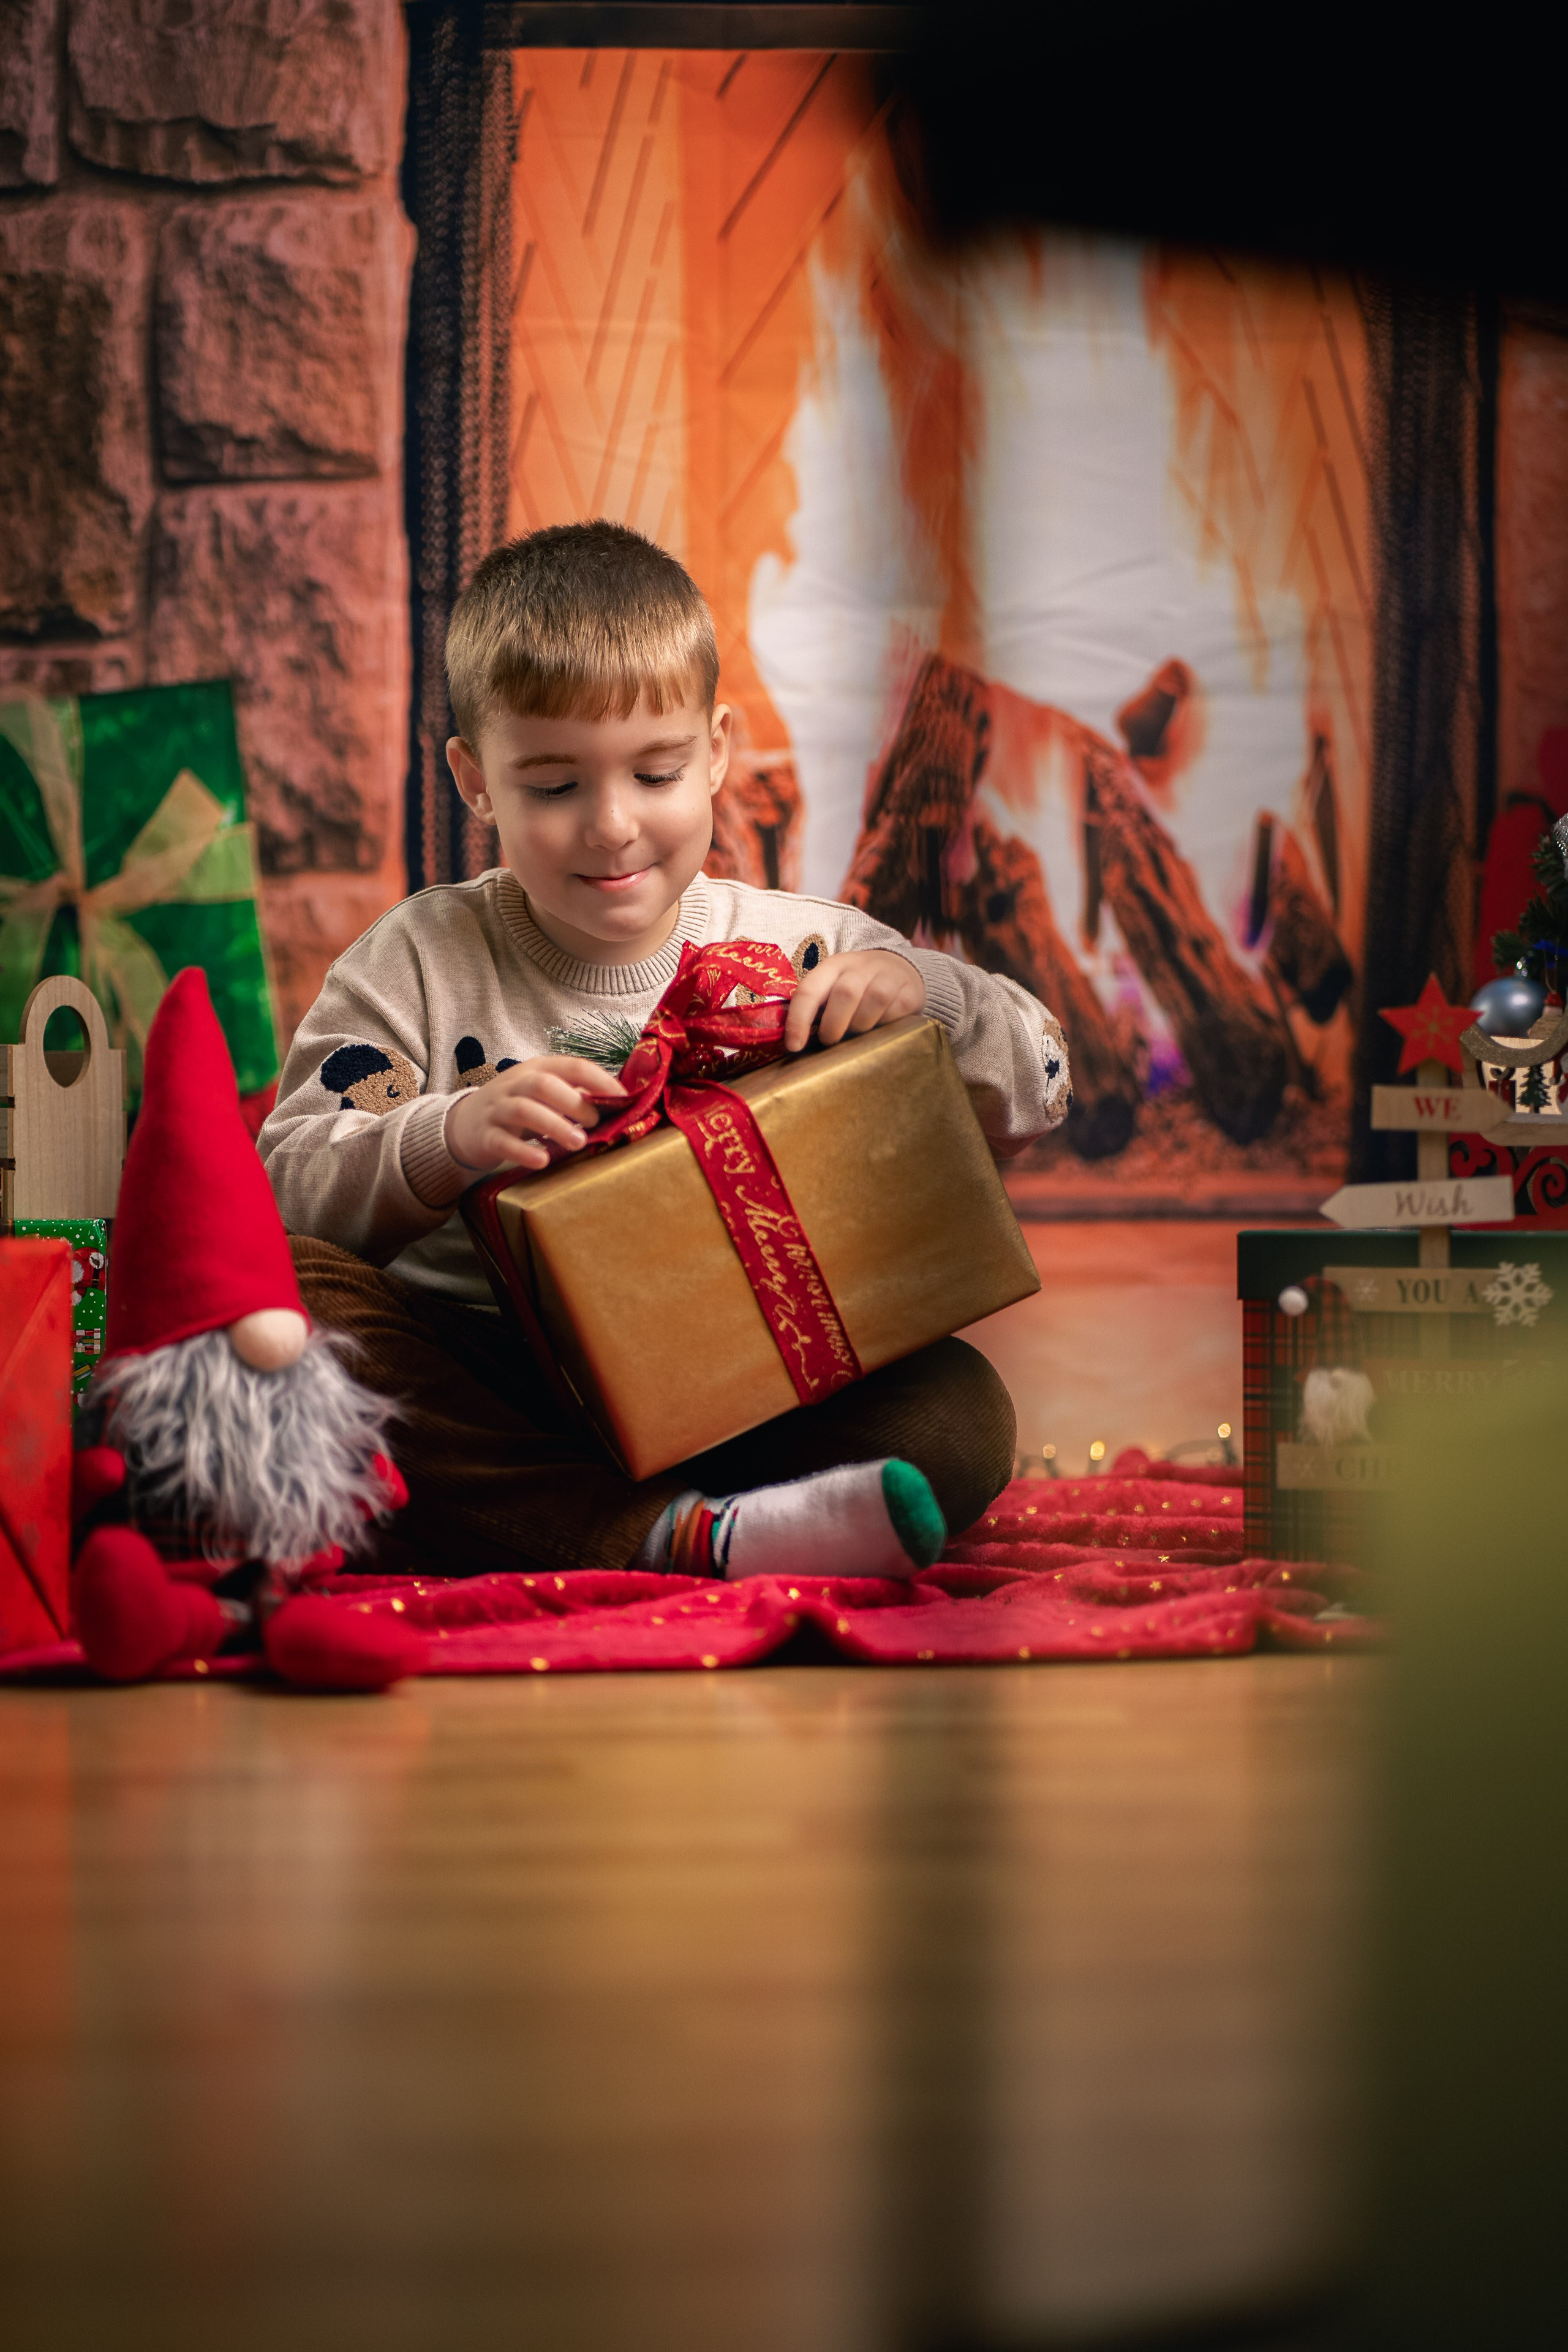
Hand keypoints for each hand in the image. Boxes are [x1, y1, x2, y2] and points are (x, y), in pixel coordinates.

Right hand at [445, 1055, 626, 1173]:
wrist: (464, 1124)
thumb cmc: (517, 1108)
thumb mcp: (543, 1095)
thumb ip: (573, 1095)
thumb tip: (616, 1103)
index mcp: (536, 1069)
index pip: (571, 1066)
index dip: (599, 1080)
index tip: (623, 1098)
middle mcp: (515, 1084)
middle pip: (544, 1084)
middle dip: (574, 1102)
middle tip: (595, 1123)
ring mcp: (497, 1109)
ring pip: (524, 1110)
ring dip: (554, 1125)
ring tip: (578, 1143)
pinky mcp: (485, 1136)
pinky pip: (503, 1142)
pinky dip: (524, 1152)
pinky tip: (542, 1161)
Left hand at [782, 949, 925, 1052]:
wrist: (900, 970)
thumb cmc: (858, 988)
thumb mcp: (833, 989)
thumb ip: (815, 1010)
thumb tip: (794, 1045)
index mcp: (833, 966)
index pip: (809, 990)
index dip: (798, 1019)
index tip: (794, 1046)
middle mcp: (860, 967)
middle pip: (845, 994)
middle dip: (834, 1026)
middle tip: (830, 1041)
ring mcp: (888, 976)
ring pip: (874, 1000)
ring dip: (861, 1026)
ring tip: (857, 1035)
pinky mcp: (909, 991)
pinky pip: (896, 1011)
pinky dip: (885, 1024)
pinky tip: (880, 1027)